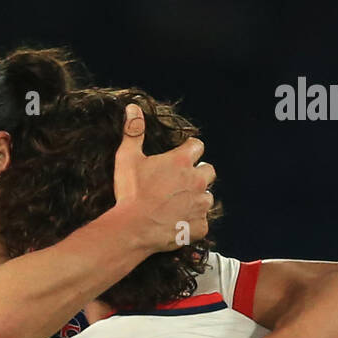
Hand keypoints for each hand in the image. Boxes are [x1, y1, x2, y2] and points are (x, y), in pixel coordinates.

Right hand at [113, 105, 214, 254]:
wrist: (133, 230)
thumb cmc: (131, 193)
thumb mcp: (127, 158)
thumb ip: (133, 132)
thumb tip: (133, 107)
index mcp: (182, 161)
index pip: (197, 146)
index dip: (190, 150)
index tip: (181, 157)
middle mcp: (197, 180)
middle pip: (209, 171)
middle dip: (199, 174)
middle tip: (181, 183)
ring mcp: (200, 205)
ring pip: (208, 198)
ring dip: (198, 200)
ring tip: (180, 206)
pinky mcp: (199, 227)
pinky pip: (202, 224)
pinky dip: (193, 224)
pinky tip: (179, 225)